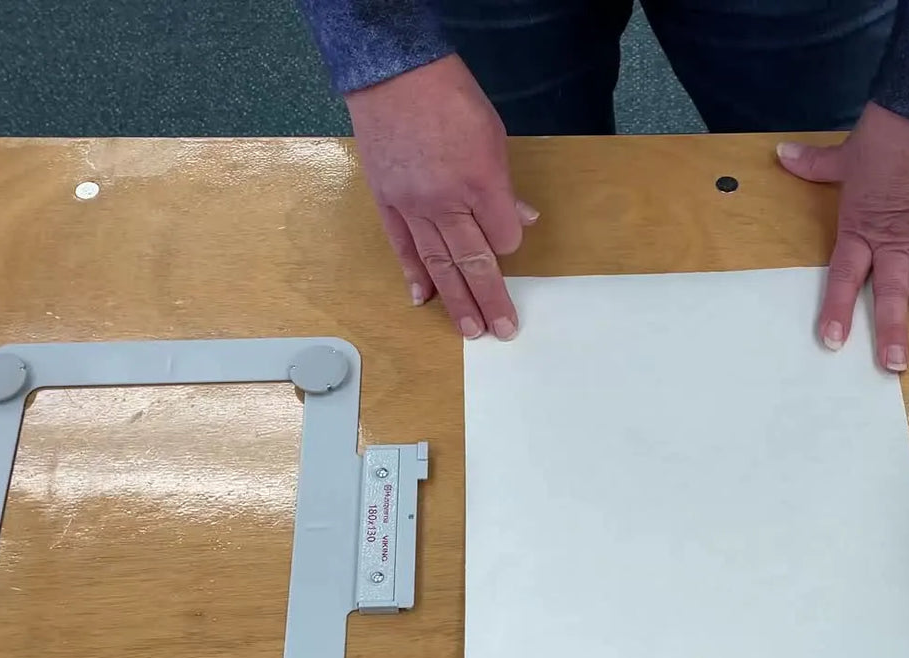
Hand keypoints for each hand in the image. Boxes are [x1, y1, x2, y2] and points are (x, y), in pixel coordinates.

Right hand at [346, 55, 537, 339]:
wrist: (392, 75)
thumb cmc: (450, 97)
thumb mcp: (493, 135)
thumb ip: (504, 185)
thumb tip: (522, 219)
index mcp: (480, 183)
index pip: (504, 237)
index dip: (510, 242)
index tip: (509, 240)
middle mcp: (446, 202)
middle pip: (473, 262)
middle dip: (490, 298)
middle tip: (502, 330)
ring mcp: (413, 205)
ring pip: (438, 264)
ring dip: (456, 300)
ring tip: (469, 330)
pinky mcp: (387, 202)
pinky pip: (402, 247)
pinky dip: (413, 274)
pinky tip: (424, 299)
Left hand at [776, 103, 908, 370]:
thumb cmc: (882, 133)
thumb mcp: (843, 154)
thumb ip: (815, 165)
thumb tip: (781, 155)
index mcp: (863, 227)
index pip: (845, 275)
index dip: (837, 308)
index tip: (832, 342)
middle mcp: (897, 237)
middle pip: (892, 291)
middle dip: (892, 330)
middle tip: (893, 367)